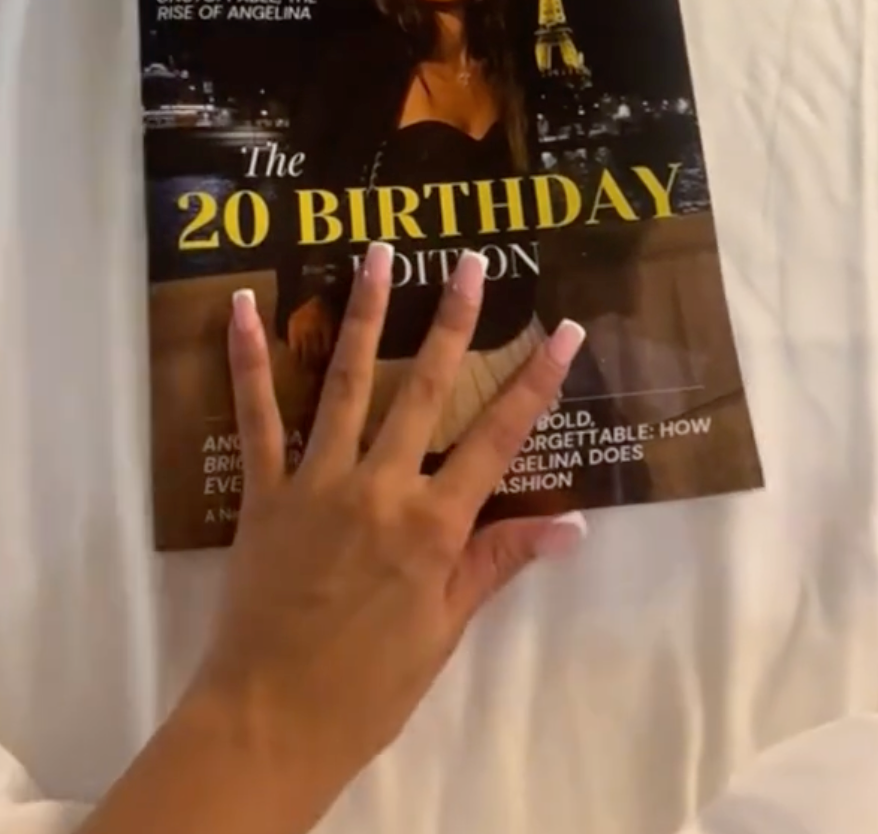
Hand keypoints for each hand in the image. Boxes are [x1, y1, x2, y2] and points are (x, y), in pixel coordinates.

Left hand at [191, 245, 586, 829]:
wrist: (270, 720)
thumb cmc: (370, 685)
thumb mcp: (446, 630)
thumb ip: (498, 563)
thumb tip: (573, 525)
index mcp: (433, 525)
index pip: (498, 438)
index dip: (535, 382)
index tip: (565, 330)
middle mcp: (380, 487)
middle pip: (424, 389)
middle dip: (451, 321)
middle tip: (467, 262)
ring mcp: (317, 482)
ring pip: (345, 382)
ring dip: (363, 314)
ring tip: (376, 254)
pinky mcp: (264, 491)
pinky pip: (256, 416)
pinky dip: (250, 360)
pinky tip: (246, 307)